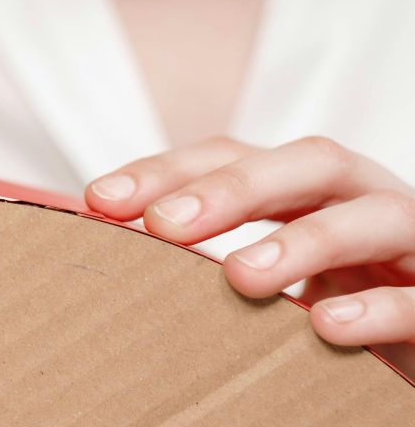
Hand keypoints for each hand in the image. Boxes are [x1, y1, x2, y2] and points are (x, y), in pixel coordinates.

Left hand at [85, 137, 414, 354]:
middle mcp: (359, 200)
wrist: (413, 323)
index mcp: (306, 189)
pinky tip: (326, 327)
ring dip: (303, 242)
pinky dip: (379, 308)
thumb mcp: (268, 269)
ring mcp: (410, 243)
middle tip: (163, 223)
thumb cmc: (332, 297)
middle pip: (306, 164)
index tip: (100, 200)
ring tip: (240, 276)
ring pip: (373, 217)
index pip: (234, 156)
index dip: (168, 171)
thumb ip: (209, 260)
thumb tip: (115, 270)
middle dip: (234, 187)